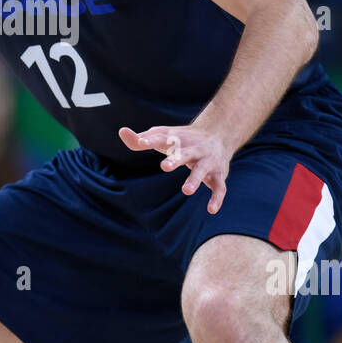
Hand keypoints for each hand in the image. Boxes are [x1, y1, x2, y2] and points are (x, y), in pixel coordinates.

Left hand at [118, 123, 232, 213]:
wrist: (219, 133)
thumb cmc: (183, 139)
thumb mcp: (163, 136)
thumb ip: (141, 139)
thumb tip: (122, 132)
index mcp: (177, 140)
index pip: (161, 138)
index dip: (150, 139)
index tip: (141, 142)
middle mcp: (193, 149)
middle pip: (184, 153)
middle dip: (176, 159)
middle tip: (165, 166)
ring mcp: (207, 161)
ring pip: (202, 169)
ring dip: (195, 179)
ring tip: (186, 191)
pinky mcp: (219, 173)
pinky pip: (219, 186)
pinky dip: (217, 197)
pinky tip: (211, 210)